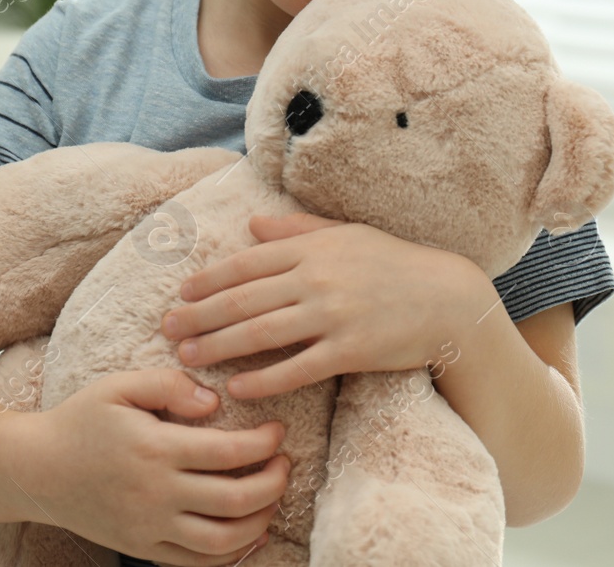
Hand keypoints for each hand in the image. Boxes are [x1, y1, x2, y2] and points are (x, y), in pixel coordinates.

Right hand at [9, 368, 288, 565]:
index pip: (229, 453)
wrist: (35, 469)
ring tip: (272, 497)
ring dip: (260, 520)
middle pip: (236, 500)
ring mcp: (149, 526)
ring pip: (222, 540)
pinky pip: (196, 562)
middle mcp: (155, 493)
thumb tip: (214, 403)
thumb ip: (170, 385)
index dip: (265, 444)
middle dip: (274, 483)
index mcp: (155, 448)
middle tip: (285, 464)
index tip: (277, 431)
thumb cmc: (82, 420)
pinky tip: (249, 531)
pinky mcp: (141, 547)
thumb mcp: (120, 386)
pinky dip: (231, 553)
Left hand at [160, 212, 487, 398]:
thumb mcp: (346, 234)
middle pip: (243, 299)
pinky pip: (296, 367)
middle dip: (199, 315)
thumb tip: (252, 225)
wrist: (447, 298)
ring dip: (218, 346)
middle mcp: (317, 278)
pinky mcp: (350, 350)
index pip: (246, 263)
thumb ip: (297, 230)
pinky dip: (263, 379)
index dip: (208, 280)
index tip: (181, 294)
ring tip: (188, 357)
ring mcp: (333, 315)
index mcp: (313, 248)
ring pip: (261, 333)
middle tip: (166, 329)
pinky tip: (237, 388)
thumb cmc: (395, 263)